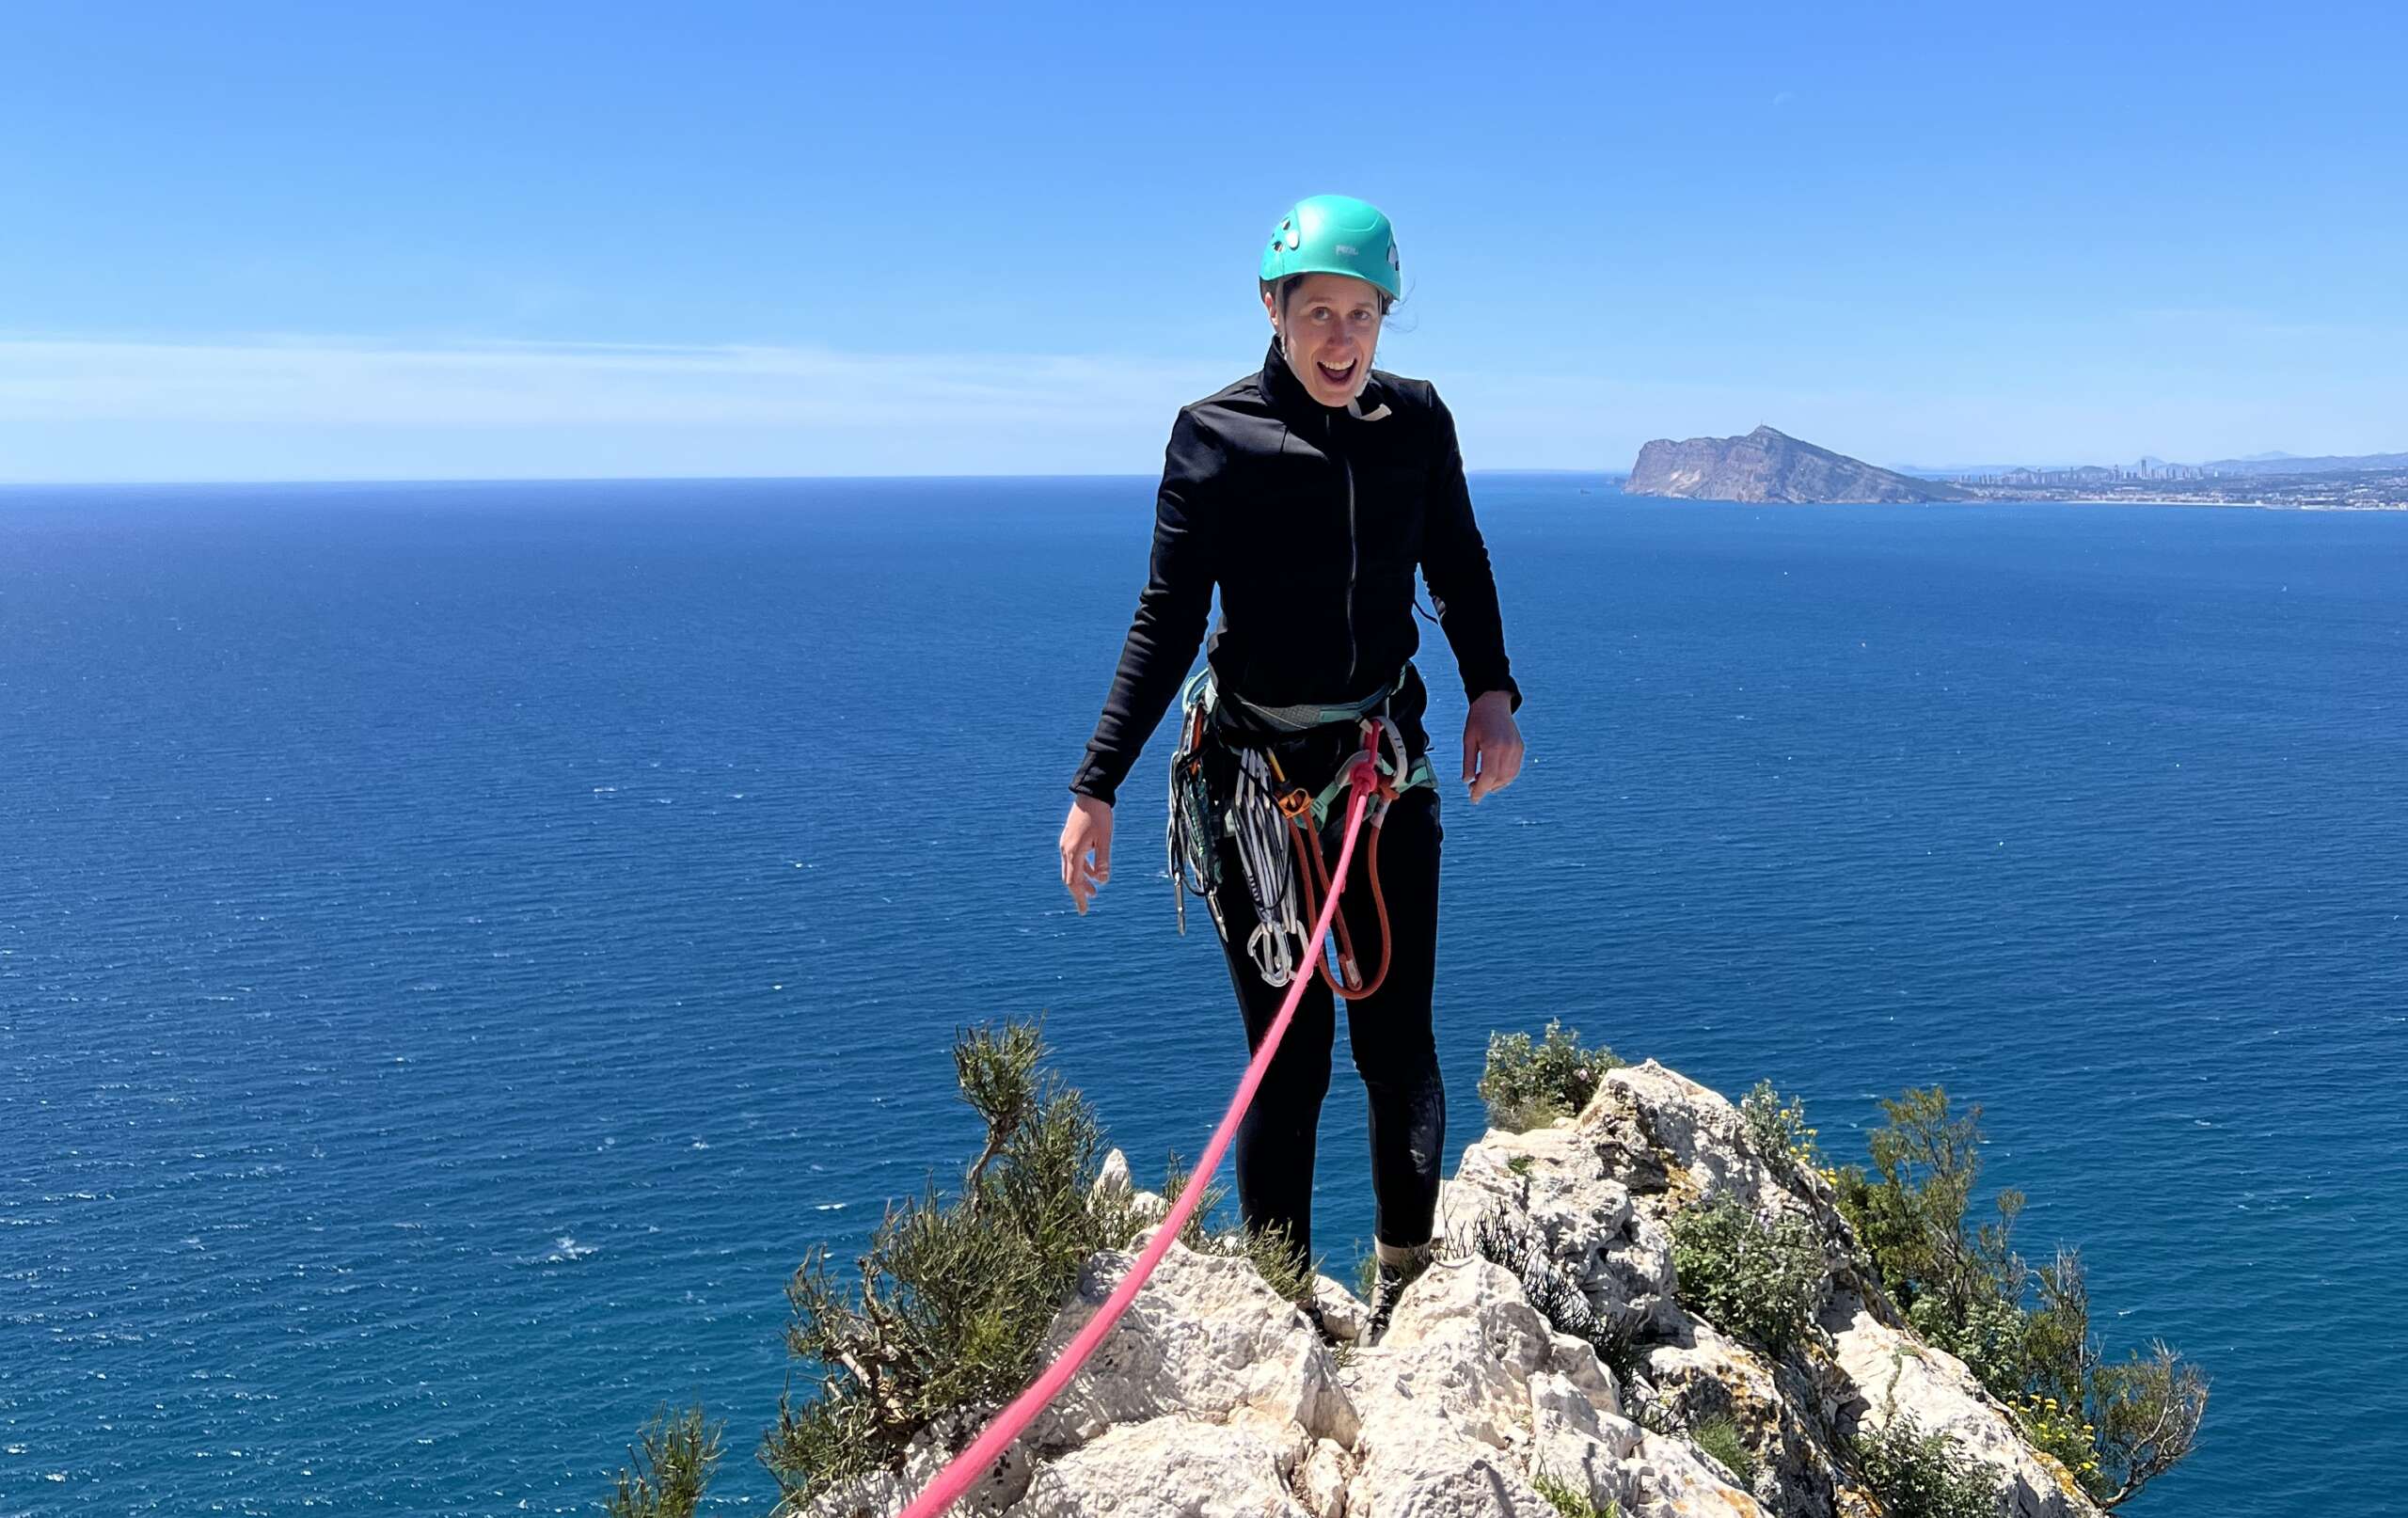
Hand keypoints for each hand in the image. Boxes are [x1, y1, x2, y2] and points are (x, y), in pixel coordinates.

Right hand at [1059, 795, 1113, 912]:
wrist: (1090, 795)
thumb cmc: (1100, 816)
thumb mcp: (1105, 839)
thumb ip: (1103, 860)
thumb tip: (1103, 881)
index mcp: (1073, 852)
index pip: (1074, 882)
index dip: (1078, 897)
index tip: (1083, 910)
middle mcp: (1066, 850)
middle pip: (1070, 878)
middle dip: (1078, 893)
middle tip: (1085, 907)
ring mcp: (1066, 844)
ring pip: (1071, 869)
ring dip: (1082, 881)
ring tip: (1094, 892)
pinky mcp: (1070, 839)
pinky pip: (1074, 860)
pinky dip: (1082, 869)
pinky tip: (1093, 873)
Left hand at [1462, 691, 1523, 803]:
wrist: (1494, 703)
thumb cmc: (1478, 719)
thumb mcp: (1468, 740)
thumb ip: (1468, 762)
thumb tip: (1467, 781)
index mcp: (1493, 746)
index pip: (1488, 776)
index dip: (1480, 790)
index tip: (1473, 798)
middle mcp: (1508, 749)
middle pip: (1499, 779)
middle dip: (1486, 788)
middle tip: (1473, 788)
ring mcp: (1516, 749)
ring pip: (1509, 777)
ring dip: (1496, 784)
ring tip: (1482, 781)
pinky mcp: (1520, 748)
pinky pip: (1514, 769)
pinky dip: (1505, 777)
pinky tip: (1493, 776)